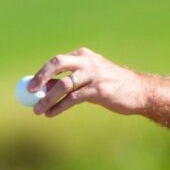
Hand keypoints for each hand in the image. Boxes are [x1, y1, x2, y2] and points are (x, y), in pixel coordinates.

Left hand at [27, 47, 145, 116]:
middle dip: (41, 77)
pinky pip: (73, 99)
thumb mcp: (90, 78)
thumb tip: (43, 87)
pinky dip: (59, 107)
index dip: (42, 73)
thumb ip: (70, 80)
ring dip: (47, 99)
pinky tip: (51, 114)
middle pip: (58, 64)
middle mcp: (88, 61)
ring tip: (38, 110)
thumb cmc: (112, 85)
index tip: (30, 87)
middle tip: (30, 92)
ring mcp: (94, 75)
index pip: (57, 61)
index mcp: (84, 55)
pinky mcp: (99, 90)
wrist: (139, 91)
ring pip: (63, 84)